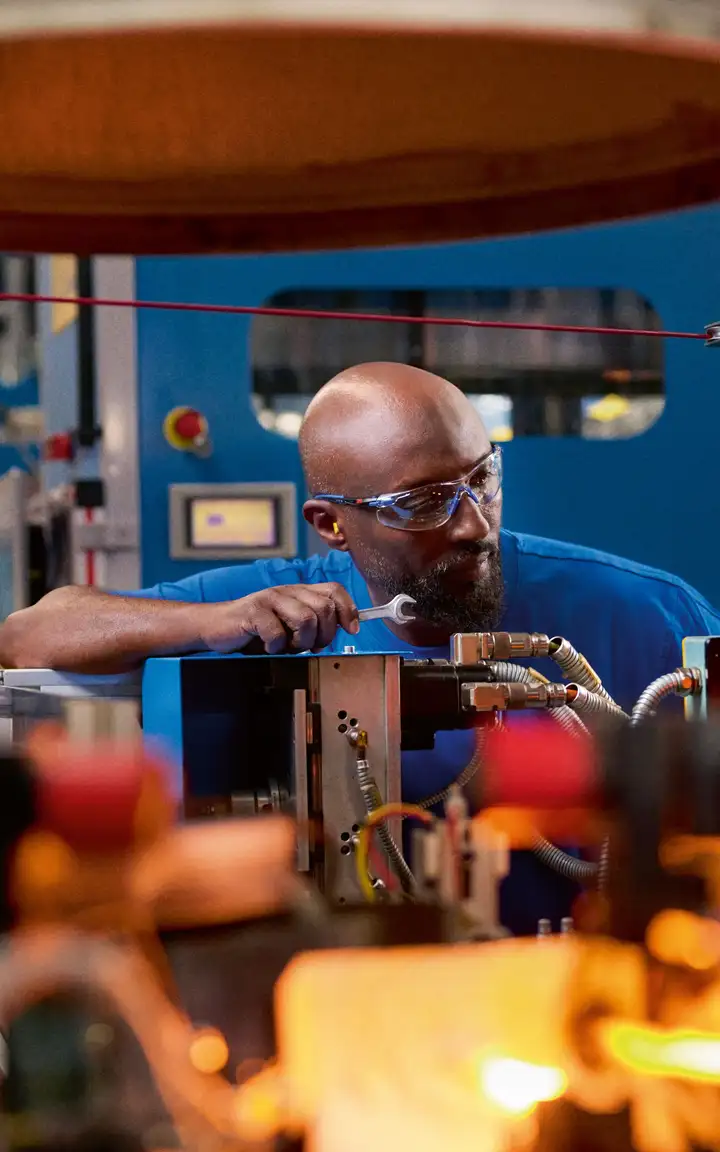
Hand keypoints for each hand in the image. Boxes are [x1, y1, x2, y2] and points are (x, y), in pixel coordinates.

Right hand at [197, 583, 359, 654]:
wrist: (215, 628)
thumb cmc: (255, 631)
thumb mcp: (290, 628)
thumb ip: (313, 626)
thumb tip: (344, 630)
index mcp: (298, 593)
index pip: (334, 591)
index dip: (348, 610)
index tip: (352, 630)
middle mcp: (286, 591)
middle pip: (324, 608)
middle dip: (324, 635)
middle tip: (310, 647)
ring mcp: (269, 599)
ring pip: (306, 618)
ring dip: (301, 642)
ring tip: (288, 647)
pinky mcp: (252, 612)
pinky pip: (277, 632)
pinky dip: (276, 646)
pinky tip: (268, 647)